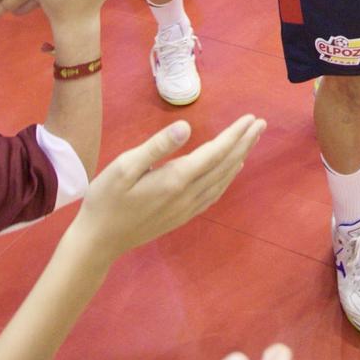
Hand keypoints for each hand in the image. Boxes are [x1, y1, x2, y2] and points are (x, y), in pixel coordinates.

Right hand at [71, 115, 267, 259]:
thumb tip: (186, 126)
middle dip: (244, 143)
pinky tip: (230, 171)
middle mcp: (188, 195)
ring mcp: (186, 208)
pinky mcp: (181, 216)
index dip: (234, 135)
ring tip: (251, 142)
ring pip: (222, 181)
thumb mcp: (124, 167)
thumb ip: (157, 146)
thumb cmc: (106, 199)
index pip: (215, 152)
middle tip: (261, 124)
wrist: (98, 241)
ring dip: (239, 159)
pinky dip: (227, 179)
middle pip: (224, 165)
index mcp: (176, 179)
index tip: (250, 118)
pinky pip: (213, 195)